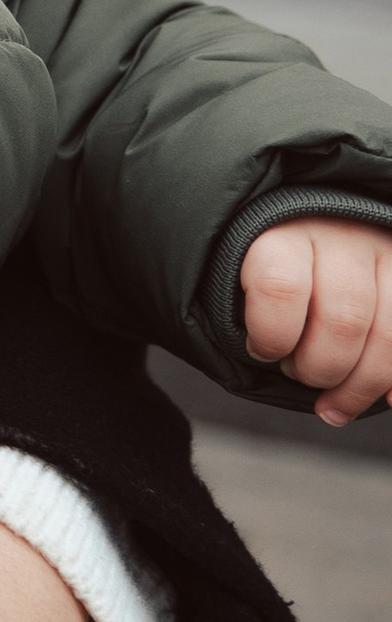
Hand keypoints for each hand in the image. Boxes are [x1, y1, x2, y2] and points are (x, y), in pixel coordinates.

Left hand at [241, 215, 391, 423]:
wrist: (315, 220)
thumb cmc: (272, 265)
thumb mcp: (244, 274)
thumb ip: (256, 312)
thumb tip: (265, 360)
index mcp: (285, 236)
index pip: (280, 288)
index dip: (271, 336)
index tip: (261, 350)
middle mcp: (341, 239)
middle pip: (343, 321)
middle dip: (319, 370)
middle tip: (298, 373)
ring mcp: (385, 255)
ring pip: (389, 335)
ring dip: (361, 384)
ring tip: (333, 401)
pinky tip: (386, 399)